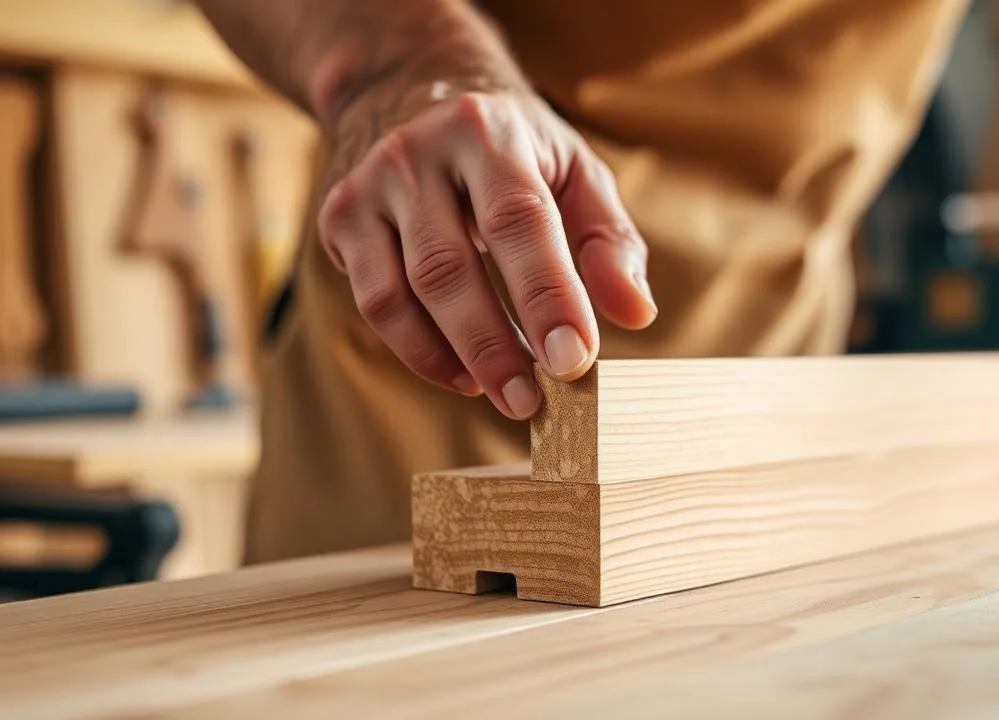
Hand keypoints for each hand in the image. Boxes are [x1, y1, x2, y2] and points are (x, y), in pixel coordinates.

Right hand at [317, 79, 657, 420]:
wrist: (409, 90)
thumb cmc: (514, 150)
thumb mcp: (575, 171)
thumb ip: (609, 242)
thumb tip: (635, 314)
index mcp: (489, 132)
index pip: (518, 220)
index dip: (546, 295)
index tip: (574, 359)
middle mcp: (417, 153)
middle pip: (448, 267)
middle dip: (493, 344)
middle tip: (533, 401)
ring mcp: (368, 186)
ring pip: (400, 293)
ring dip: (455, 356)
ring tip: (505, 393)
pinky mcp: (340, 219)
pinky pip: (374, 302)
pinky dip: (419, 351)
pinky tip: (462, 374)